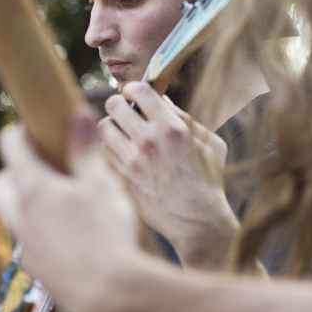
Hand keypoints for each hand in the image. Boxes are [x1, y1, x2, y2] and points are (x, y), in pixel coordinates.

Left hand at [0, 109, 145, 311]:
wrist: (110, 295)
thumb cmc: (108, 234)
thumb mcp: (102, 184)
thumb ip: (85, 150)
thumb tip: (77, 113)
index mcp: (32, 188)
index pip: (9, 144)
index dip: (22, 133)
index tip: (40, 133)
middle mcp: (20, 216)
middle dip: (14, 174)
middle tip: (46, 172)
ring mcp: (27, 246)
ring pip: (15, 216)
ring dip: (31, 206)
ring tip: (65, 204)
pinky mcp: (38, 269)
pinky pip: (32, 243)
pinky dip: (44, 233)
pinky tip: (74, 237)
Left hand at [101, 83, 238, 268]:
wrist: (197, 222)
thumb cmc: (208, 182)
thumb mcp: (210, 145)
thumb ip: (187, 119)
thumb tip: (163, 101)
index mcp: (172, 128)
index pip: (139, 90)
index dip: (133, 89)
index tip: (133, 95)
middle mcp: (148, 141)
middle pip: (113, 105)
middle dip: (118, 105)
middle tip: (123, 113)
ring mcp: (131, 161)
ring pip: (103, 128)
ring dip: (111, 128)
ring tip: (121, 134)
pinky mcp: (120, 179)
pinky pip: (102, 153)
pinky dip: (108, 150)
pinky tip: (120, 156)